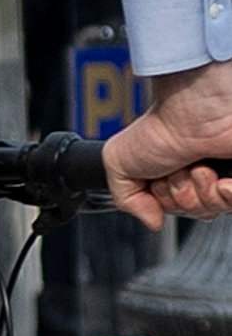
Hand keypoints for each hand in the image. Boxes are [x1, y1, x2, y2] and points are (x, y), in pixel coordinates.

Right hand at [109, 62, 231, 227]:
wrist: (194, 115)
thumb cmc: (162, 127)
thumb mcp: (116, 163)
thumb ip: (124, 200)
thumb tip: (152, 221)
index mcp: (174, 170)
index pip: (173, 209)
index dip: (164, 202)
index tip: (159, 181)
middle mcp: (202, 172)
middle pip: (194, 212)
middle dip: (182, 198)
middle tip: (180, 173)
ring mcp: (225, 174)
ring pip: (215, 210)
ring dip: (203, 194)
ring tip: (199, 169)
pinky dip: (227, 195)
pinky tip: (222, 180)